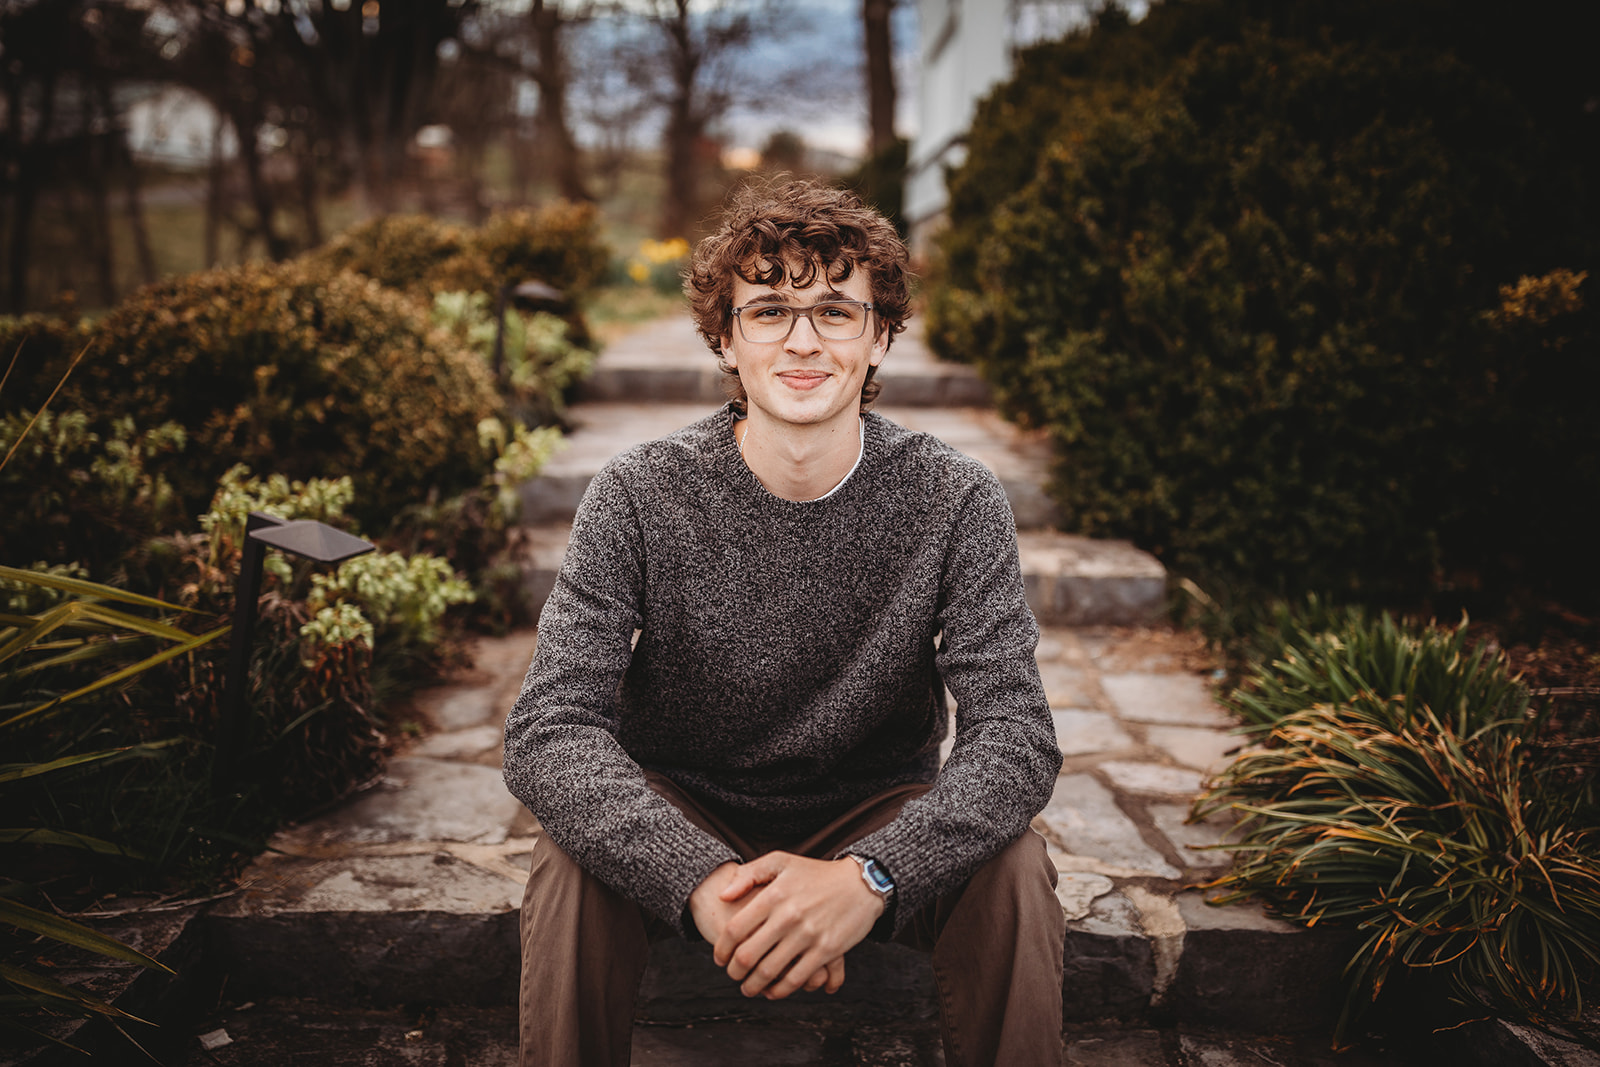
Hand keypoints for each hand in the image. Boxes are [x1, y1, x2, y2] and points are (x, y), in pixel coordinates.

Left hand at [688, 861, 845, 996]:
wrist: (860, 883)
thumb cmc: (817, 873)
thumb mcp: (781, 861)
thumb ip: (748, 874)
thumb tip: (723, 895)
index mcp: (774, 895)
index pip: (735, 929)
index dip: (721, 949)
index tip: (720, 958)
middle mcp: (788, 916)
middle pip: (748, 955)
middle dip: (734, 972)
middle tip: (733, 975)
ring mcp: (808, 935)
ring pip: (769, 972)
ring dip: (753, 986)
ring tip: (749, 988)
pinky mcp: (826, 950)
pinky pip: (796, 979)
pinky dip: (780, 990)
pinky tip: (773, 991)